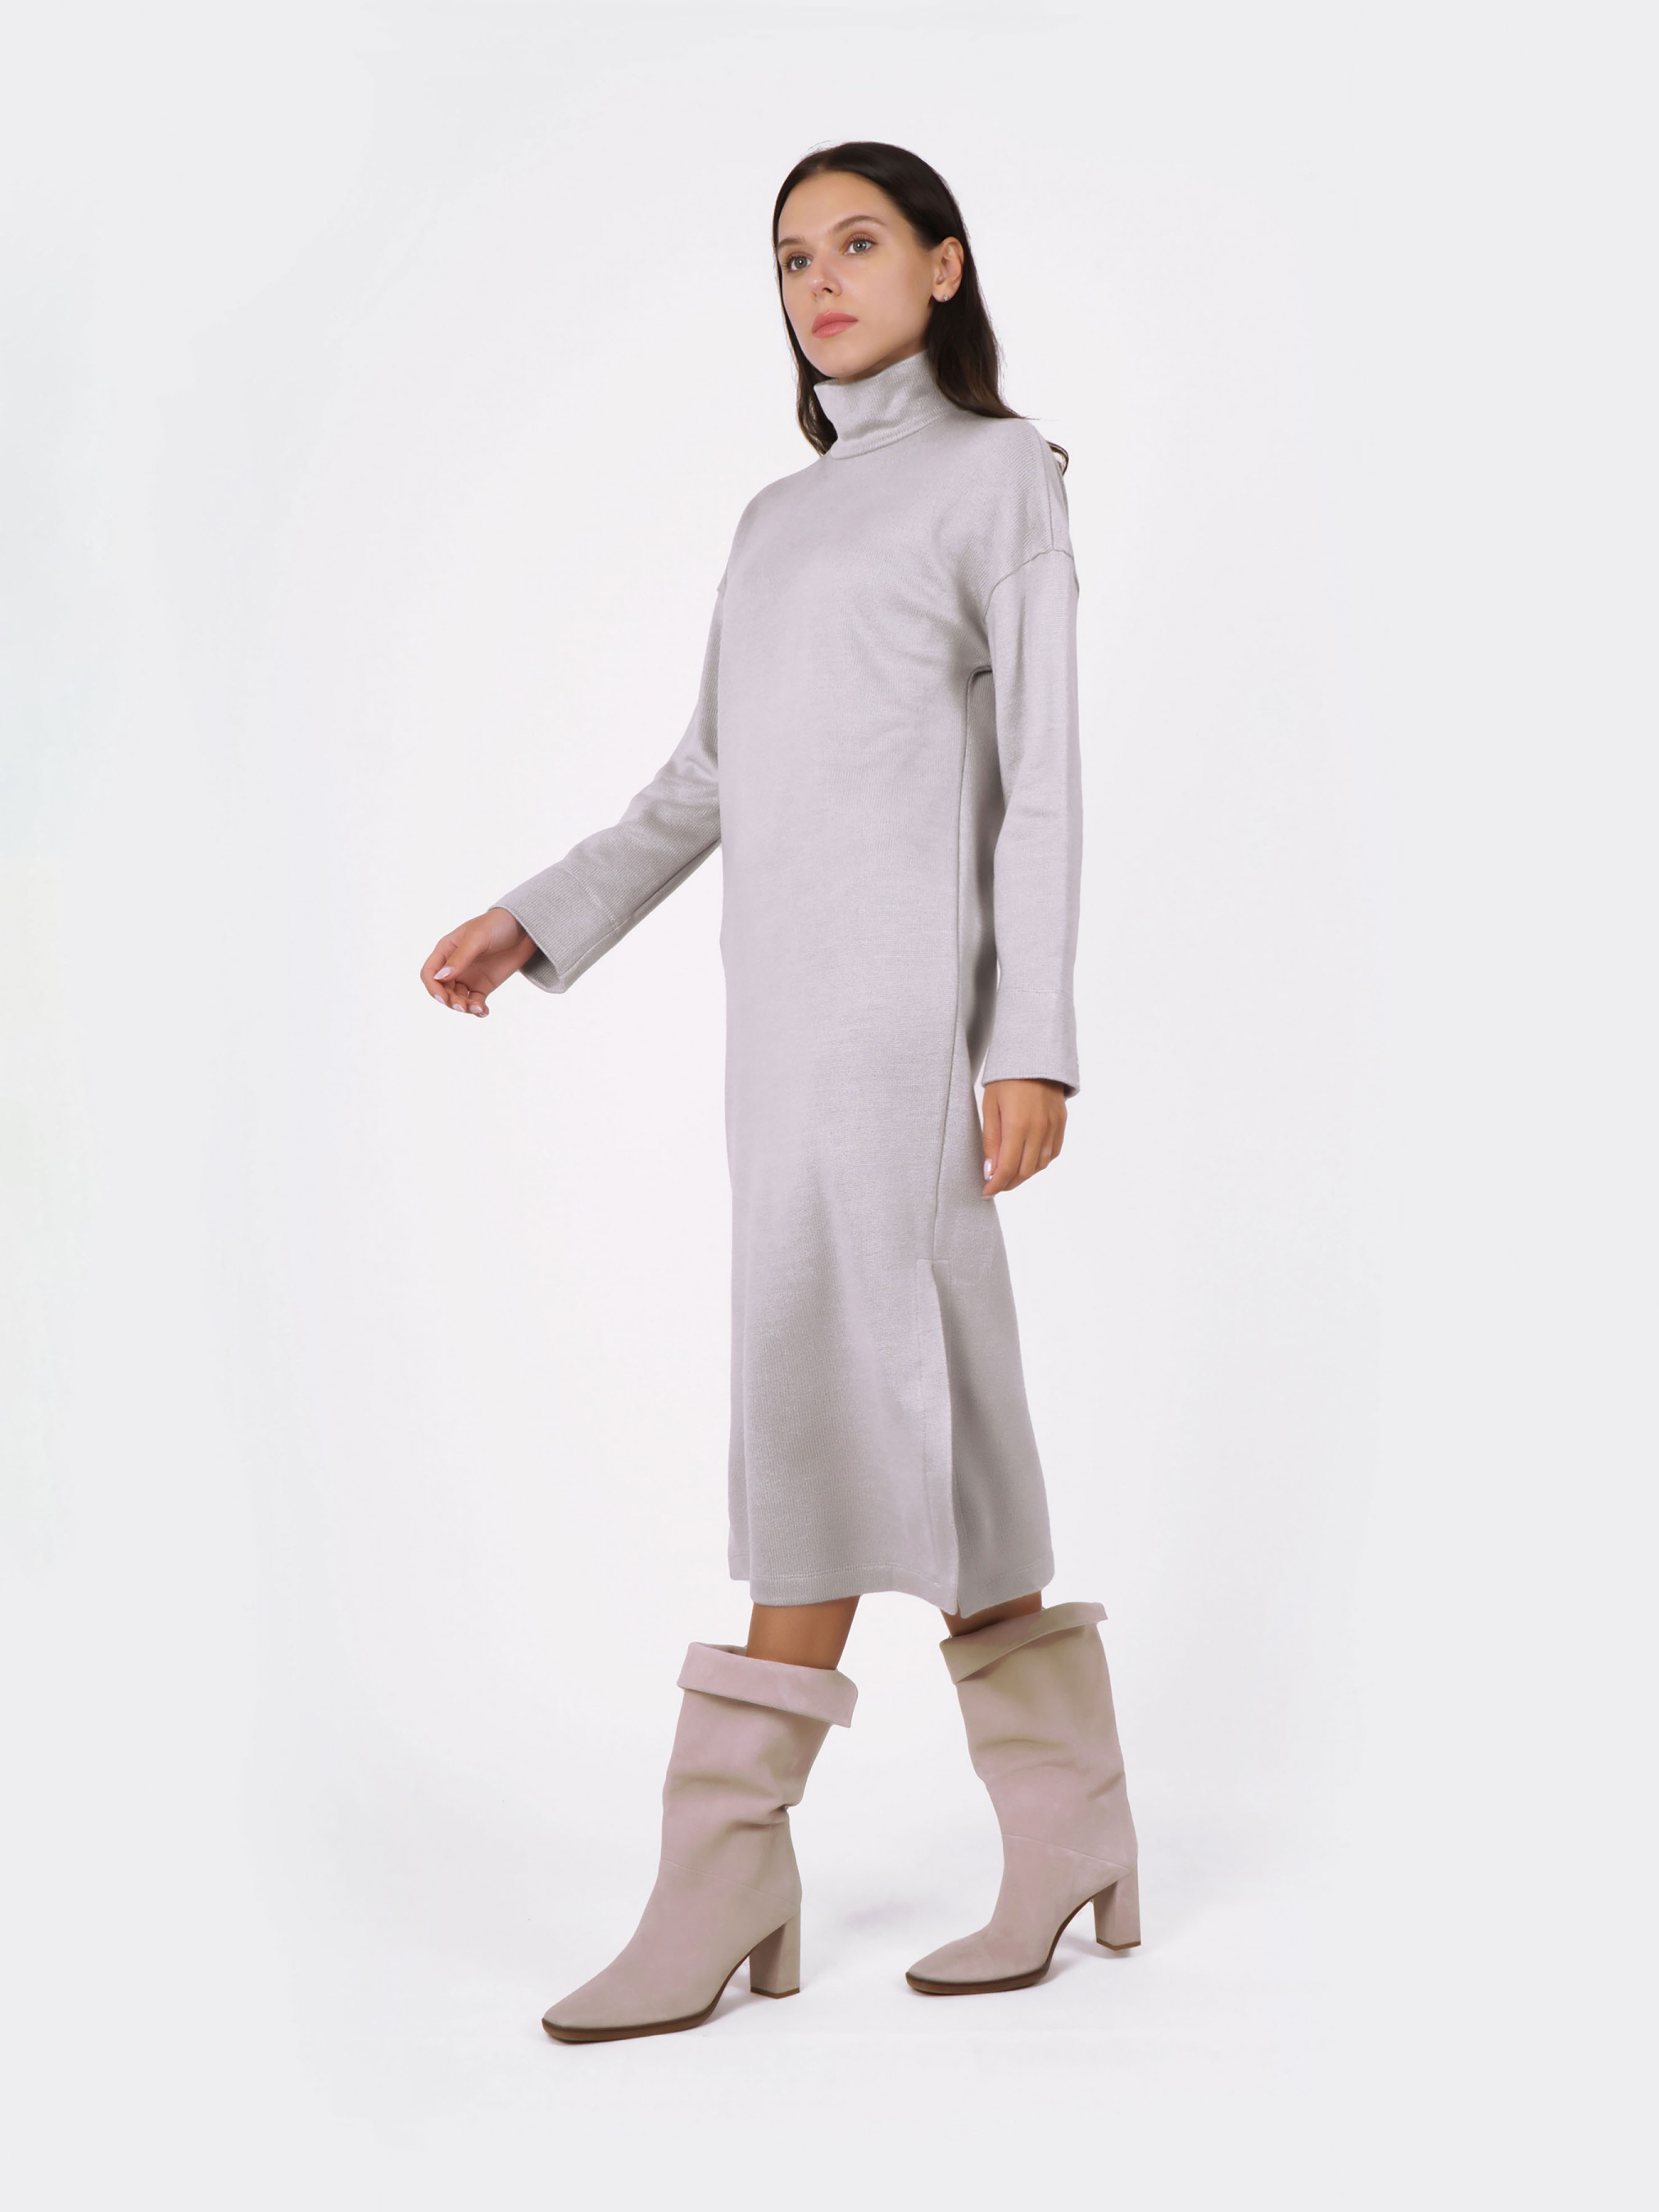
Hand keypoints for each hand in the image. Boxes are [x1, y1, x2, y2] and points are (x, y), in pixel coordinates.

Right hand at [419, 907, 535, 1015]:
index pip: (429, 973)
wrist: (525, 929)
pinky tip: (484, 1011)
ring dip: (464, 1007)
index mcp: (446, 950)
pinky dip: (477, 1009)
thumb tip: (440, 977)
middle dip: (450, 1001)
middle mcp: (454, 965)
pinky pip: (475, 1002)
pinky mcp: (484, 985)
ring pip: (457, 998)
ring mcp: (468, 976)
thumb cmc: (497, 925)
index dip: (433, 988)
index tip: (443, 998)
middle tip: (463, 1006)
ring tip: (478, 1008)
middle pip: (442, 990)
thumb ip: (460, 958)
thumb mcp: (477, 939)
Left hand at [980, 1078, 1067, 1196]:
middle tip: (995, 1186)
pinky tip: (1028, 1161)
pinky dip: (1039, 1162)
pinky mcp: (1061, 1123)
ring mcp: (1053, 1127)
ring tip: (1009, 1175)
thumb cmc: (1006, 1080)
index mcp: (1017, 1125)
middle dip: (1008, 1183)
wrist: (1034, 1056)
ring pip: (1040, 1165)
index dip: (996, 1185)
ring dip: (1024, 1175)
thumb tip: (990, 1170)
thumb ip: (990, 1140)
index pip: (1007, 1168)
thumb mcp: (990, 1107)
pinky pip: (1052, 1153)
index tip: (986, 1192)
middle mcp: (1039, 1130)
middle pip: (1025, 1171)